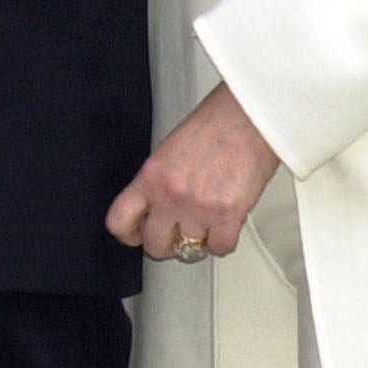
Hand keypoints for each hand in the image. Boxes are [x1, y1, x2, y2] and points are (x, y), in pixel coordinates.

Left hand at [105, 84, 281, 262]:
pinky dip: (224, 241)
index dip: (130, 234)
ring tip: (208, 221)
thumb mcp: (170, 150)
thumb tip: (158, 208)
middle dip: (168, 243)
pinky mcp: (228, 216)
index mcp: (151, 176)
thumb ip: (160, 181)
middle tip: (179, 232)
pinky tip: (226, 224)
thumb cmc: (215, 123)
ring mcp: (198, 208)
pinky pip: (220, 248)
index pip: (120, 221)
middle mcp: (170, 195)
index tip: (138, 234)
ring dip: (199, 240)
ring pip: (190, 251)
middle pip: (155, 246)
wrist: (247, 115)